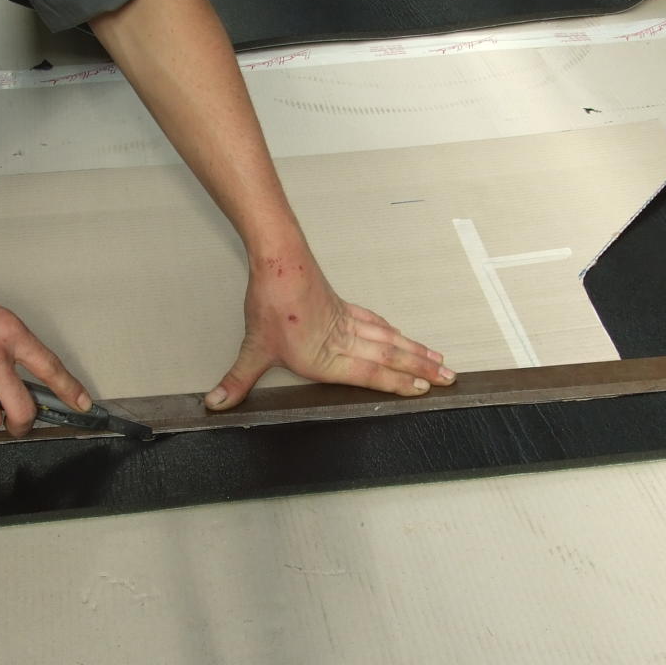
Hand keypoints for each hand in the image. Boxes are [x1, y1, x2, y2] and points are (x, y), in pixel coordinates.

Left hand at [205, 259, 453, 409]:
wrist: (278, 259)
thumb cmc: (270, 301)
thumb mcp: (252, 347)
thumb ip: (237, 380)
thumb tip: (215, 404)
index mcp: (326, 356)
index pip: (370, 372)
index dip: (397, 382)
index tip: (424, 389)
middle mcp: (342, 340)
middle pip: (390, 356)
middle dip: (420, 370)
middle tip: (450, 378)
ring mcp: (346, 322)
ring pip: (389, 339)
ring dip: (415, 351)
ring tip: (439, 361)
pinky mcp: (341, 307)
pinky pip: (376, 323)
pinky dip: (393, 332)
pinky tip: (400, 335)